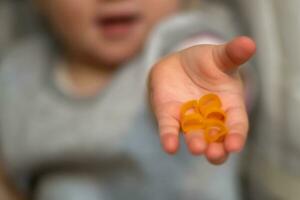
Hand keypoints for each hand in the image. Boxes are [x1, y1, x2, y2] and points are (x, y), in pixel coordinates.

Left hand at [149, 36, 255, 164]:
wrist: (179, 63)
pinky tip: (170, 146)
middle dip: (217, 149)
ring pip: (194, 135)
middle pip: (217, 138)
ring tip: (197, 148)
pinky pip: (169, 127)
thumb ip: (232, 54)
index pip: (236, 124)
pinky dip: (169, 137)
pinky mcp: (169, 115)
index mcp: (229, 105)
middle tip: (215, 154)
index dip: (237, 135)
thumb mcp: (220, 56)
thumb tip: (249, 43)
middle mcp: (210, 117)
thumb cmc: (206, 62)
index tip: (235, 145)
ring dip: (195, 142)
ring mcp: (190, 118)